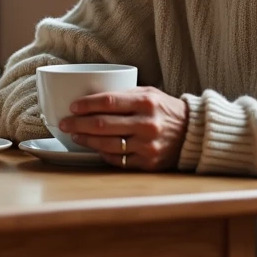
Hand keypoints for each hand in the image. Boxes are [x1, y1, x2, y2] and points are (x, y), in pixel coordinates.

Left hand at [58, 87, 187, 170]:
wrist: (193, 133)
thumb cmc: (166, 109)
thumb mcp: (149, 93)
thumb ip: (124, 94)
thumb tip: (91, 98)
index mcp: (146, 102)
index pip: (108, 102)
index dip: (86, 105)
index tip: (72, 107)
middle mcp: (147, 124)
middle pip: (103, 125)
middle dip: (78, 124)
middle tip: (64, 124)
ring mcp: (147, 146)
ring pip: (107, 145)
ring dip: (86, 141)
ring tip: (75, 136)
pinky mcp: (148, 163)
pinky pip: (118, 160)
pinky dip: (103, 154)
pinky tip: (95, 148)